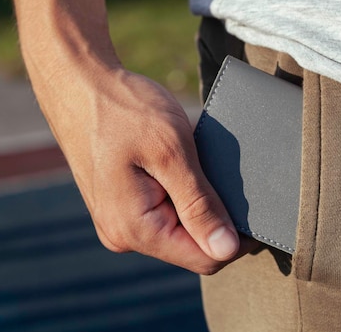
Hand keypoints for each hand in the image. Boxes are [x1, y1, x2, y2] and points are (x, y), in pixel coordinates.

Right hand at [44, 66, 256, 273]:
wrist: (78, 82)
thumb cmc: (122, 109)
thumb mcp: (171, 152)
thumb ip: (199, 204)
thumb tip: (226, 249)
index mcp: (135, 228)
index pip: (205, 258)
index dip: (238, 239)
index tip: (261, 213)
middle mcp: (123, 233)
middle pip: (192, 246)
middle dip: (219, 219)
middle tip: (236, 181)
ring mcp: (119, 220)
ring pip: (179, 229)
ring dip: (200, 204)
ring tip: (206, 167)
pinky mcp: (121, 204)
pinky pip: (163, 212)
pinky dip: (182, 195)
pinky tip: (186, 167)